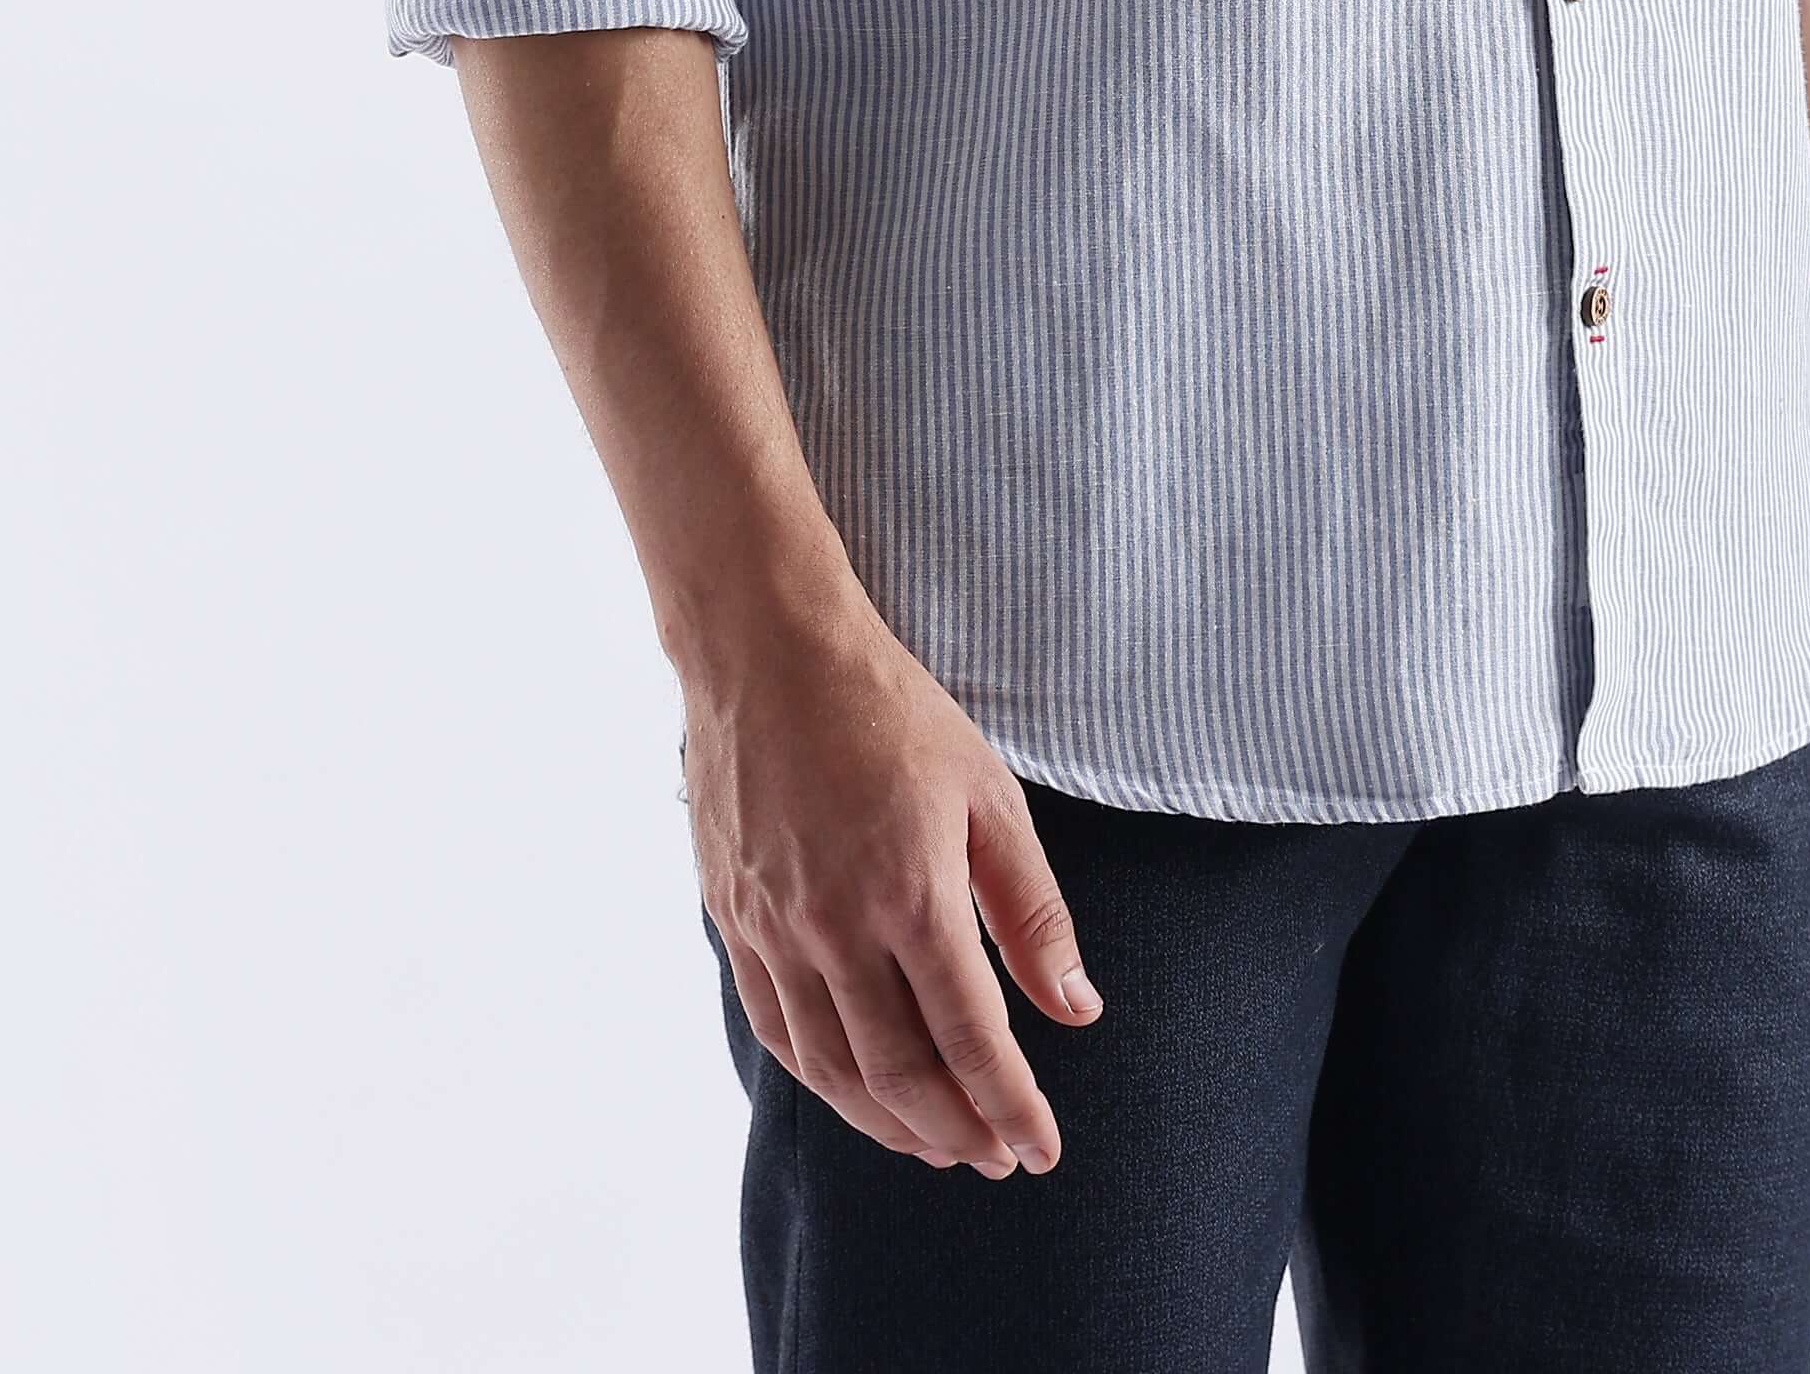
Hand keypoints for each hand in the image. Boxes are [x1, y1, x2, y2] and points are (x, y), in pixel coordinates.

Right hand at [682, 586, 1102, 1175]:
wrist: (765, 651)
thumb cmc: (889, 710)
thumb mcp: (988, 793)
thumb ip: (1032, 909)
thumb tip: (1077, 1007)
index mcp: (912, 893)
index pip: (971, 1039)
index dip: (1011, 1105)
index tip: (1041, 1150)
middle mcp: (836, 927)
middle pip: (899, 1073)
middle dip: (955, 1130)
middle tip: (994, 1157)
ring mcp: (774, 929)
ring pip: (832, 1069)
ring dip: (889, 1123)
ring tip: (936, 1143)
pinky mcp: (732, 920)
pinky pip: (777, 1030)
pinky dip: (823, 1079)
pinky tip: (857, 1090)